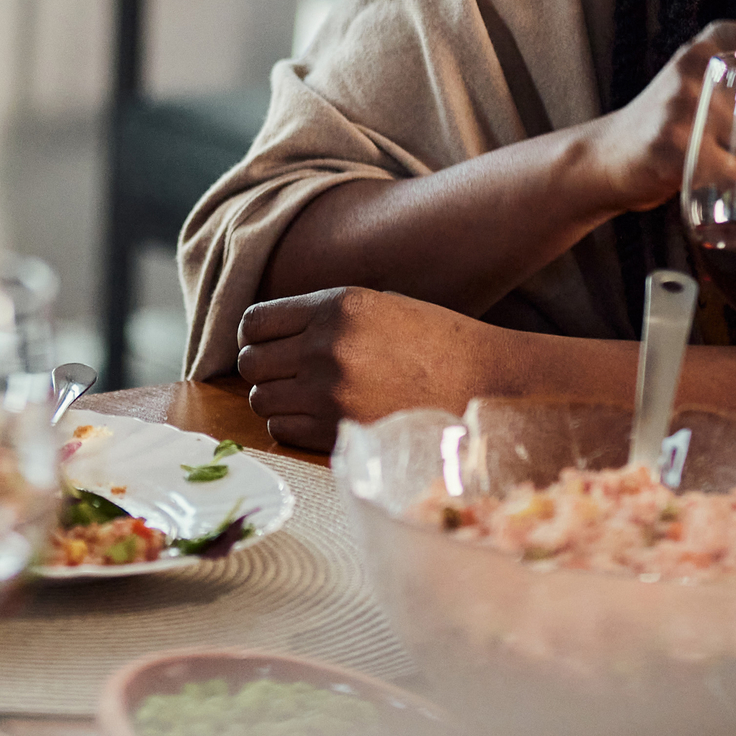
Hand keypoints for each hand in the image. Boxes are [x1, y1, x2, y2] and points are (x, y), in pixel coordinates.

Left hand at [232, 286, 553, 453]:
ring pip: (260, 400)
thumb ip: (323, 315)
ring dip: (275, 399)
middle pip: (250, 364)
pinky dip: (291, 425)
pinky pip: (281, 430)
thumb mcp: (378, 305)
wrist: (484, 380)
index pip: (255, 321)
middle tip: (287, 373)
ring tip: (306, 396)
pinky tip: (318, 416)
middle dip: (263, 369)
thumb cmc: (433, 341)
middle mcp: (326, 346)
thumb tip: (266, 333)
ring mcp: (331, 392)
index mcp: (336, 305)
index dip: (256, 335)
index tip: (268, 344)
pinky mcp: (340, 430)